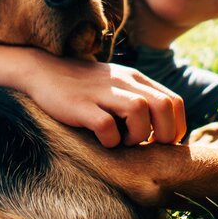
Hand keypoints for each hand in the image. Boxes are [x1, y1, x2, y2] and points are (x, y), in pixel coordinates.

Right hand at [0, 47, 186, 147]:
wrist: (42, 71)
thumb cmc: (83, 87)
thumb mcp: (116, 86)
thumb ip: (139, 100)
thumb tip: (162, 131)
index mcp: (135, 79)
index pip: (174, 102)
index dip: (176, 128)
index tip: (162, 143)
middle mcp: (123, 82)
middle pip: (164, 106)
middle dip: (164, 134)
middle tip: (148, 147)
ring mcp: (102, 93)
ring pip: (140, 111)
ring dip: (138, 135)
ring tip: (124, 142)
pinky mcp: (81, 106)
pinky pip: (107, 126)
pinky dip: (110, 140)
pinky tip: (103, 140)